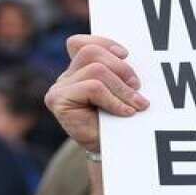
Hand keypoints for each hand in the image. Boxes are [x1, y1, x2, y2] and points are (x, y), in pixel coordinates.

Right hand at [44, 35, 148, 152]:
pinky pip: (93, 88)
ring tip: (136, 104)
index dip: (104, 43)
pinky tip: (125, 112)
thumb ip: (120, 73)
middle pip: (92, 52)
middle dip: (121, 68)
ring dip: (122, 88)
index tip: (126, 55)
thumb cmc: (119, 119)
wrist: (112, 151)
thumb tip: (131, 58)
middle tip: (138, 88)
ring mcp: (59, 87)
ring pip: (96, 70)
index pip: (82, 43)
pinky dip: (114, 99)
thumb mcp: (122, 91)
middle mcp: (66, 76)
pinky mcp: (57, 100)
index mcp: (79, 70)